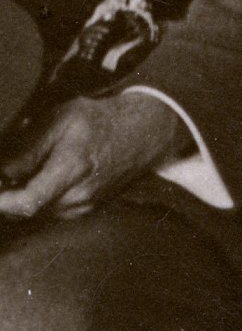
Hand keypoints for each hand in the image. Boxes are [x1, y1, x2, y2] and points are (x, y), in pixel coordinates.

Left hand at [0, 93, 190, 218]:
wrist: (139, 133)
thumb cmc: (99, 121)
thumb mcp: (62, 118)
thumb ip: (30, 147)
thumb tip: (3, 172)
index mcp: (71, 170)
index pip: (27, 203)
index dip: (3, 203)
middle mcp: (77, 197)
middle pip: (28, 210)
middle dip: (12, 196)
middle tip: (6, 176)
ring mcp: (82, 208)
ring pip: (39, 212)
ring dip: (26, 197)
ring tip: (27, 171)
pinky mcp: (83, 211)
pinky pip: (52, 211)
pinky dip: (41, 199)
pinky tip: (44, 177)